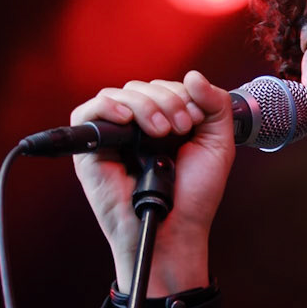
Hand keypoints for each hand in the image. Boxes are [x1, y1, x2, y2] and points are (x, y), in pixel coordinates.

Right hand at [70, 69, 234, 294]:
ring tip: (162, 132)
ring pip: (120, 95)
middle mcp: (136, 127)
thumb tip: (193, 76)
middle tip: (182, 128)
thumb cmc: (194, 196)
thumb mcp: (218, 144)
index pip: (164, 87)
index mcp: (163, 122)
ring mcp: (113, 137)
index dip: (181, 96)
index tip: (195, 122)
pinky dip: (108, 108)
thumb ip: (215, 105)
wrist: (176, 231)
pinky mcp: (91, 151)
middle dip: (167, 101)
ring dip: (145, 105)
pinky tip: (128, 120)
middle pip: (142, 87)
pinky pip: (88, 113)